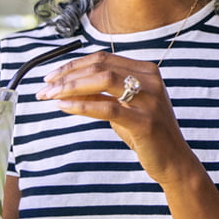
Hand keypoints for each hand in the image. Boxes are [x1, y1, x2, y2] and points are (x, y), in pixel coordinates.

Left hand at [36, 52, 197, 183]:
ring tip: (50, 96)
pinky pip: (107, 107)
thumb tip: (68, 87)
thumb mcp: (125, 108)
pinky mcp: (145, 121)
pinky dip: (81, 105)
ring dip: (71, 87)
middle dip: (67, 75)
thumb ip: (103, 94)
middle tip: (44, 88)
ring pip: (103, 80)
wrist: (173, 160)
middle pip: (101, 66)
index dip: (74, 64)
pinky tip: (64, 107)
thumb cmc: (147, 134)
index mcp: (147, 71)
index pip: (104, 58)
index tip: (51, 75)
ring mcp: (150, 100)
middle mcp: (150, 80)